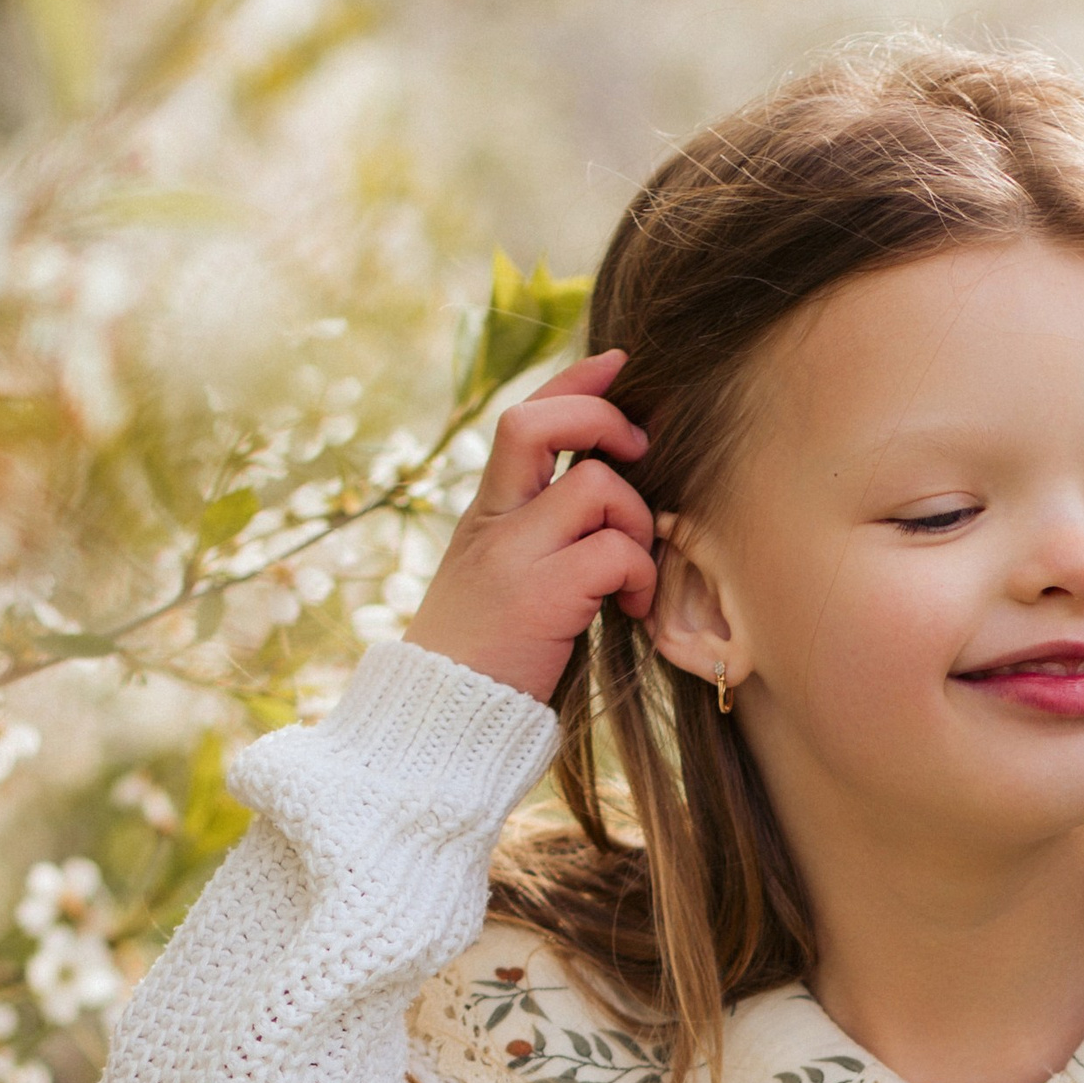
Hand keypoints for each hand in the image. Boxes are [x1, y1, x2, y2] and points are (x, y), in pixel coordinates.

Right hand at [404, 351, 655, 703]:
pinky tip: (632, 609)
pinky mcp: (539, 598)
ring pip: (595, 486)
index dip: (573, 382)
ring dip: (634, 523)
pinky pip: (615, 551)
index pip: (522, 420)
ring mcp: (511, 557)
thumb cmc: (487, 659)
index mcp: (485, 514)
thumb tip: (608, 502)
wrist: (442, 720)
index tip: (619, 363)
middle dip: (604, 422)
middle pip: (538, 423)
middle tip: (639, 459)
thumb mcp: (501, 581)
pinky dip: (641, 576)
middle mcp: (492, 523)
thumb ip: (539, 536)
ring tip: (633, 574)